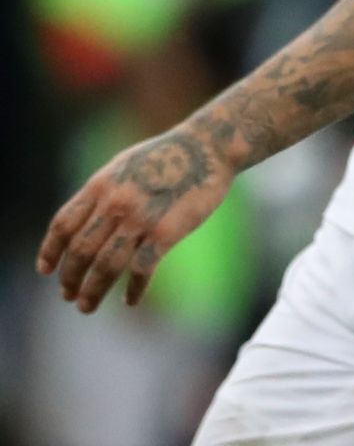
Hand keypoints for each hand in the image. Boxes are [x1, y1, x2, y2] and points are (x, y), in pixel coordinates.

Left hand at [36, 128, 232, 312]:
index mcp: (101, 185)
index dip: (50, 251)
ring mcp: (141, 218)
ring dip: (92, 291)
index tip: (46, 271)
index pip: (63, 225)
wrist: (208, 146)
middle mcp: (115, 203)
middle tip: (68, 296)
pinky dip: (133, 289)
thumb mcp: (123, 166)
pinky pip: (142, 269)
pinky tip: (130, 300)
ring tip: (86, 306)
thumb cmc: (168, 155)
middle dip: (70, 279)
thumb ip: (102, 193)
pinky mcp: (167, 232)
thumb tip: (82, 223)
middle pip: (80, 251)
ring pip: (106, 266)